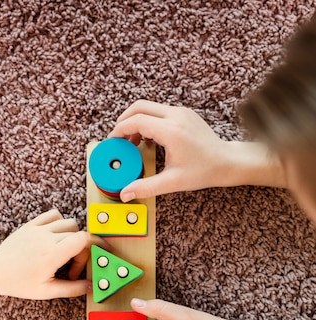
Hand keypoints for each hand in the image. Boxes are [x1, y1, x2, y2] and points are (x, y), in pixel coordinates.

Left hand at [0, 209, 107, 298]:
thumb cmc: (18, 283)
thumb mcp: (47, 292)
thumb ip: (72, 289)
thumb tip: (91, 287)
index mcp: (52, 255)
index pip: (83, 239)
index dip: (97, 244)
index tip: (103, 251)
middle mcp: (46, 238)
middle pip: (78, 233)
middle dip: (81, 250)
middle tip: (71, 269)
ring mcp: (38, 229)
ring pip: (68, 222)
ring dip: (72, 235)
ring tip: (63, 253)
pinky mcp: (30, 225)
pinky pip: (53, 215)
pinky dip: (59, 223)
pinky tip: (55, 238)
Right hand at [109, 100, 284, 200]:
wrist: (226, 162)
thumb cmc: (203, 171)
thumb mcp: (173, 182)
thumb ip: (146, 187)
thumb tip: (125, 193)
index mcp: (171, 131)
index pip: (137, 121)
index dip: (120, 130)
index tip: (113, 142)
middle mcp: (176, 116)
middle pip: (139, 106)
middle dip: (124, 120)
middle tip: (118, 138)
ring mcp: (181, 112)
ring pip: (149, 106)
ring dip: (136, 120)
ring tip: (132, 141)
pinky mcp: (184, 114)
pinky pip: (159, 111)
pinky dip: (148, 121)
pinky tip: (148, 139)